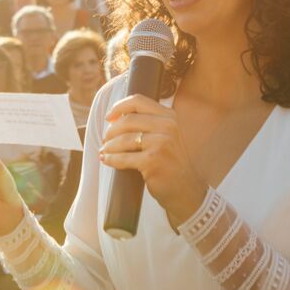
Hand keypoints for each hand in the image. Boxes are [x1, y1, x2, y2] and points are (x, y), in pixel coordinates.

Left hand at [99, 94, 206, 228]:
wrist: (184, 188)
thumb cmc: (169, 161)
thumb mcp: (165, 135)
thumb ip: (147, 123)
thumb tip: (114, 117)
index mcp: (169, 116)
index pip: (138, 101)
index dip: (119, 107)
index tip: (108, 117)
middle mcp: (167, 126)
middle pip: (127, 120)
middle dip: (111, 131)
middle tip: (105, 140)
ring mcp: (161, 143)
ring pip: (124, 139)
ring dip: (109, 146)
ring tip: (104, 151)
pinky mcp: (152, 161)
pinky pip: (124, 157)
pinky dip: (111, 159)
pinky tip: (106, 159)